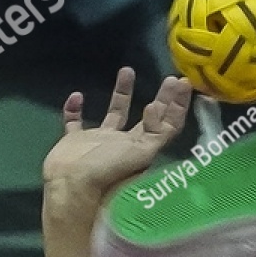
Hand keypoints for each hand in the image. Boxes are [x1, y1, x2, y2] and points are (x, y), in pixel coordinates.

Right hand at [42, 66, 192, 208]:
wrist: (71, 186)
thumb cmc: (107, 172)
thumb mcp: (140, 154)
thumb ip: (154, 132)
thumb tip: (154, 108)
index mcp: (142, 150)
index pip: (167, 126)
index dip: (178, 107)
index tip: (184, 85)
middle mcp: (124, 144)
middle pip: (148, 117)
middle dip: (162, 98)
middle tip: (171, 78)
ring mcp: (100, 142)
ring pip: (114, 113)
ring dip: (122, 93)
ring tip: (127, 70)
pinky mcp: (75, 142)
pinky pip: (75, 122)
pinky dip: (74, 110)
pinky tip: (77, 97)